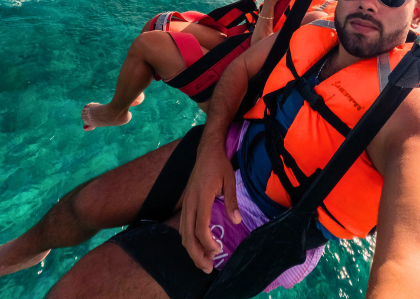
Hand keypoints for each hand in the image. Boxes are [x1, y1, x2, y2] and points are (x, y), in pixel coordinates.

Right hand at [180, 141, 240, 272]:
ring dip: (191, 249)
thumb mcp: (230, 181)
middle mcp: (190, 202)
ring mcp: (186, 202)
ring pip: (183, 232)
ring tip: (203, 262)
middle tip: (208, 267)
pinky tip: (197, 247)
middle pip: (187, 234)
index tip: (217, 250)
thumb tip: (236, 221)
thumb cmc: (219, 165)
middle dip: (196, 253)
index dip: (207, 242)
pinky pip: (183, 226)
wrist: (207, 151)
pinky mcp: (186, 203)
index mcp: (201, 196)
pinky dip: (188, 240)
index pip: (200, 226)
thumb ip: (232, 202)